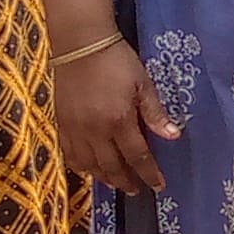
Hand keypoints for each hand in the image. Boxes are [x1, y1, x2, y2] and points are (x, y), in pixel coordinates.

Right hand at [55, 38, 178, 192]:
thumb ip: (154, 113)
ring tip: (116, 182)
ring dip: (104, 178)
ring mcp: (75, 129)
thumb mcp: (142, 84)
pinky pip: (69, 154)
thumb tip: (173, 136)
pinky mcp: (61, 123)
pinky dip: (81, 166)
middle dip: (126, 181)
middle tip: (137, 189)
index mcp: (118, 121)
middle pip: (111, 167)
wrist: (80, 43)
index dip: (149, 174)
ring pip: (89, 165)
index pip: (137, 157)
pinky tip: (90, 168)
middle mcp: (95, 131)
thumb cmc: (116, 60)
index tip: (158, 186)